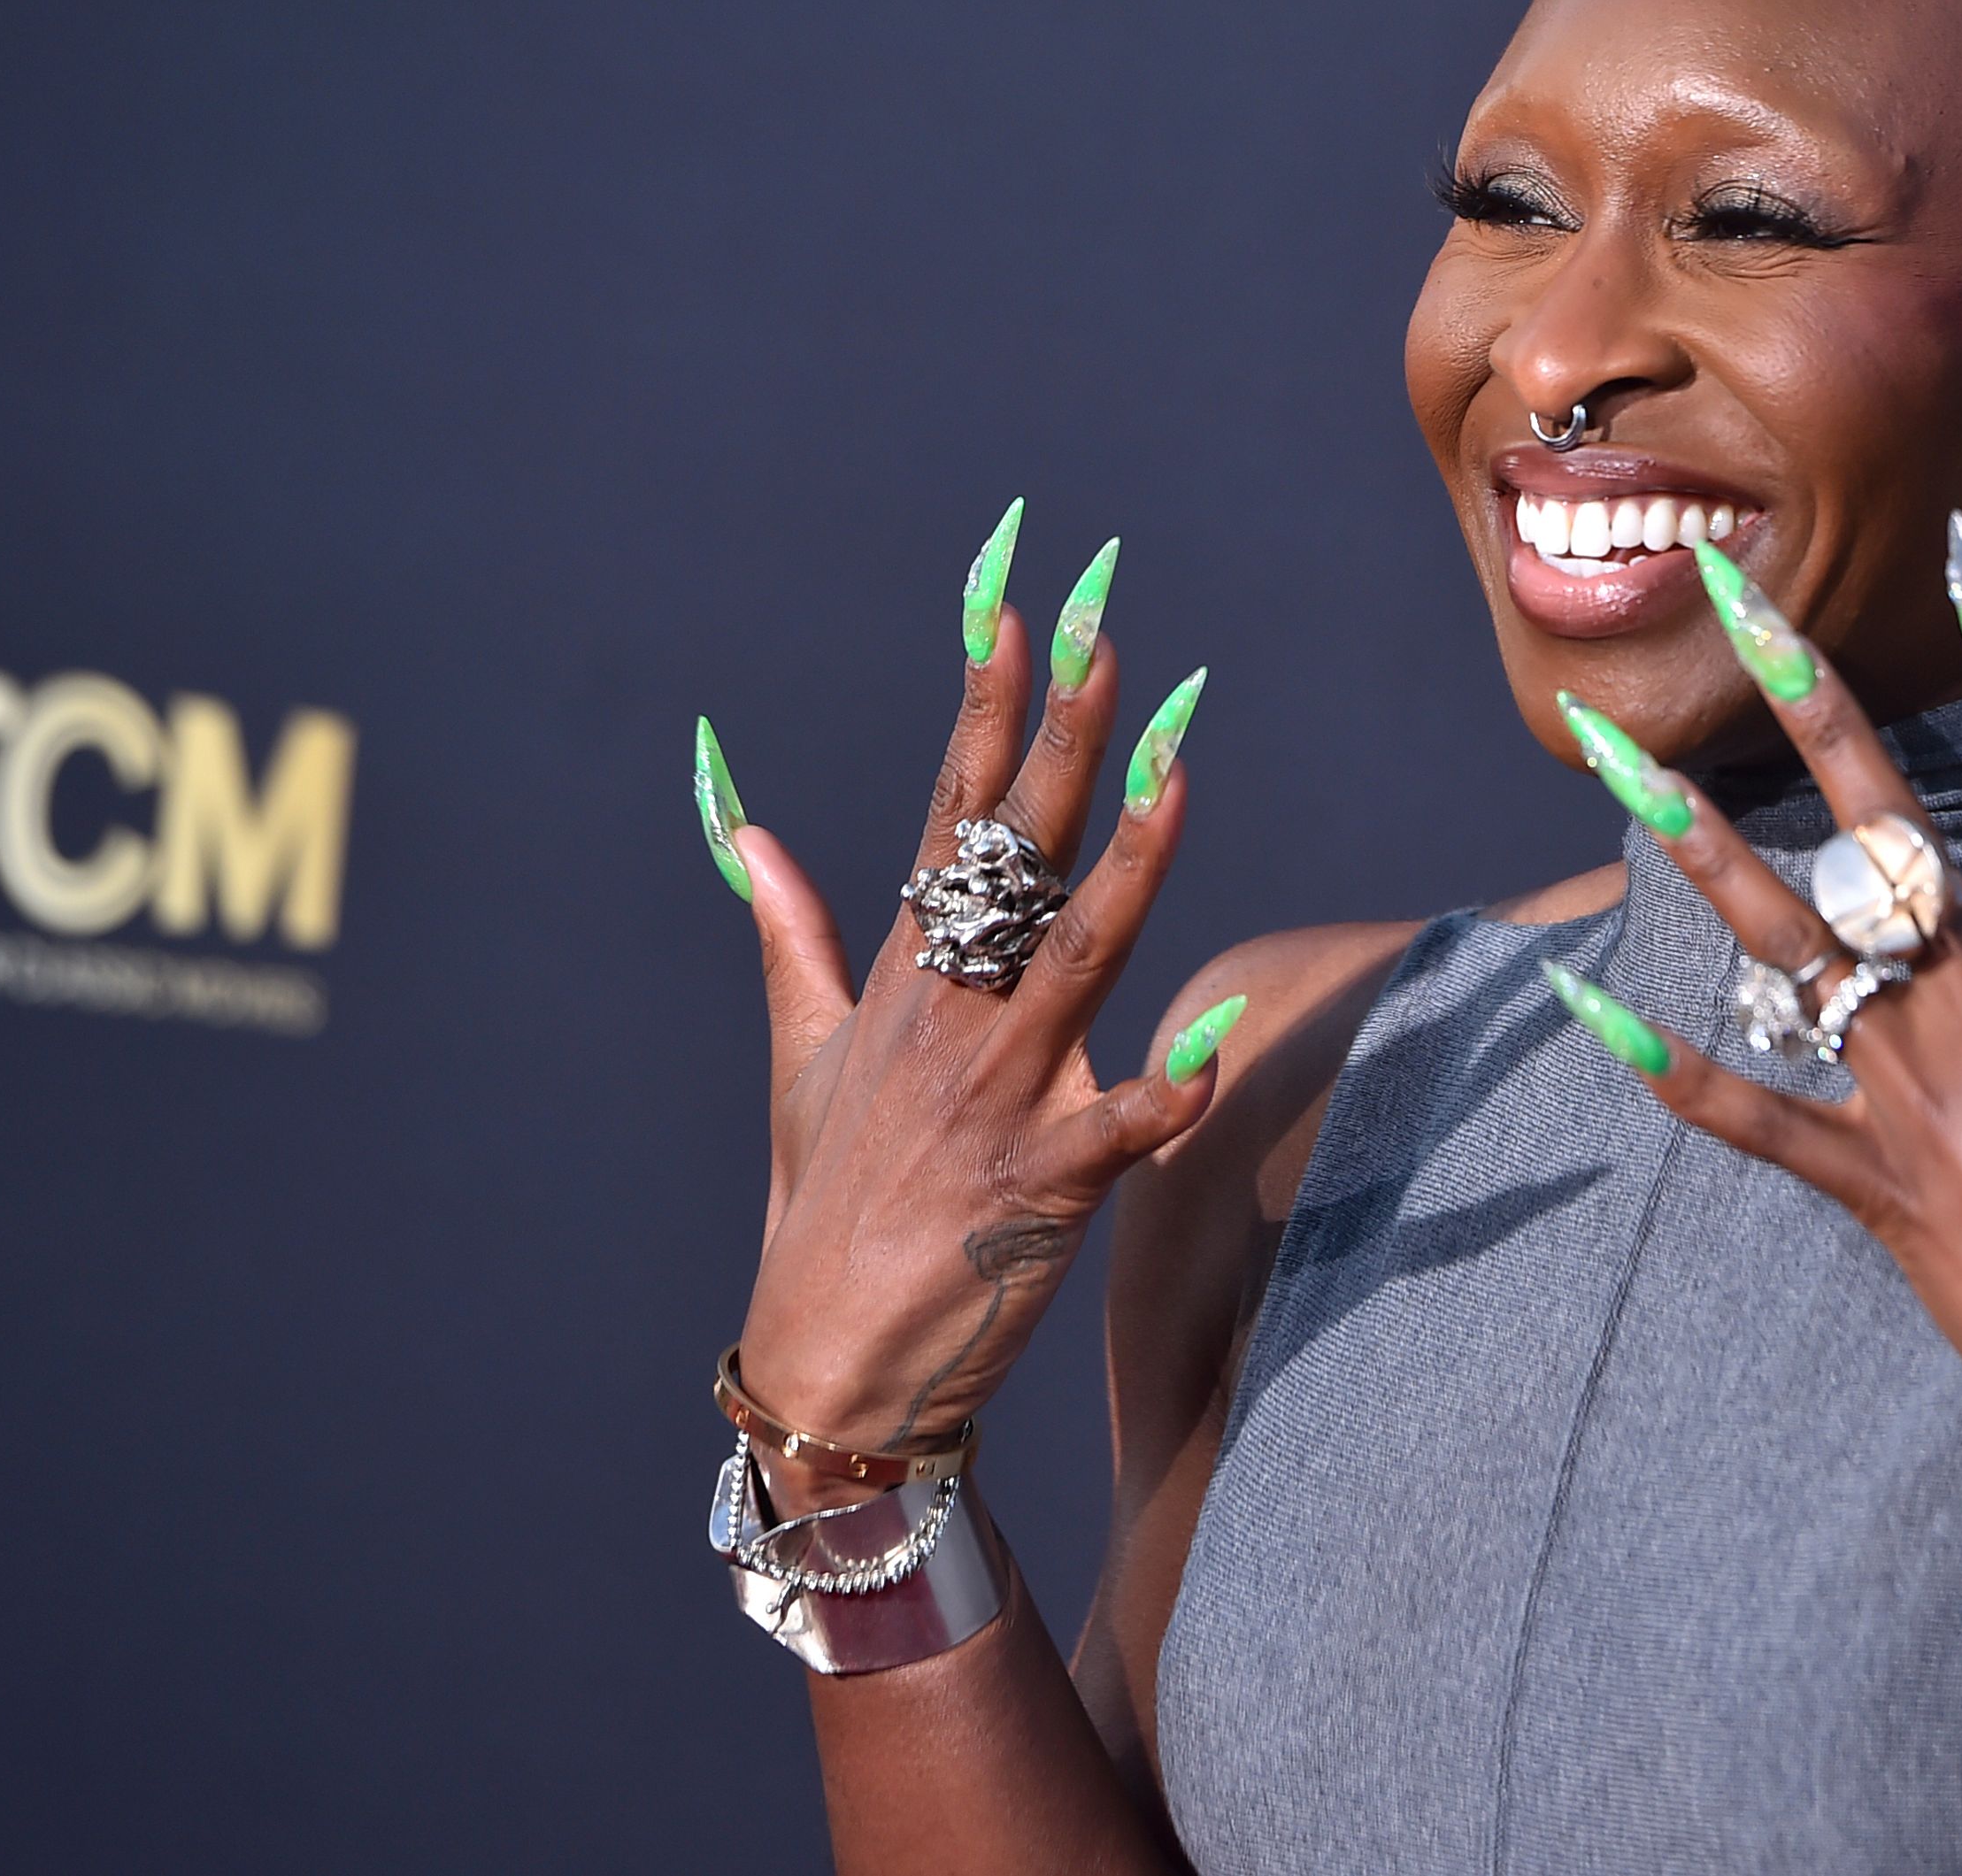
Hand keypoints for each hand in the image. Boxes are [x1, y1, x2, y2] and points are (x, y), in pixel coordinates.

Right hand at [695, 519, 1241, 1509]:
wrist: (833, 1364)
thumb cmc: (827, 1205)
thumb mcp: (801, 1060)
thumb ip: (791, 934)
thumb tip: (747, 826)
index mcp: (906, 977)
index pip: (952, 809)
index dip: (985, 701)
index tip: (1012, 598)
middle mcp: (950, 1015)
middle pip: (1016, 851)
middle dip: (1060, 734)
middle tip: (1100, 625)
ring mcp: (995, 1096)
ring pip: (1076, 952)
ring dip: (1131, 858)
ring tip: (1176, 762)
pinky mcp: (1040, 1185)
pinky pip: (1117, 1129)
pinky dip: (1164, 1095)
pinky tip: (1213, 1049)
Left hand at [1546, 519, 1961, 1512]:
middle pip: (1879, 831)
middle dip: (1805, 704)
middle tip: (1735, 596)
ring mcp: (1912, 1103)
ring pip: (1782, 949)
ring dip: (1689, 843)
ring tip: (1605, 753)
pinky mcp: (1869, 1188)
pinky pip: (1751, 1121)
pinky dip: (1670, 1070)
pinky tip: (1587, 1006)